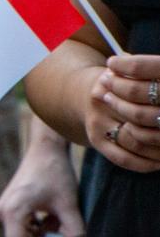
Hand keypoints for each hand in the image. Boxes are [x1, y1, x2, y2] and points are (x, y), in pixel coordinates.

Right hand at [0, 132, 83, 236]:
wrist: (45, 149)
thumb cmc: (56, 174)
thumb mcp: (69, 206)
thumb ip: (73, 234)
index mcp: (12, 212)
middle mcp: (3, 212)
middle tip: (59, 229)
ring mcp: (4, 208)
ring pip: (23, 236)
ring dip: (42, 234)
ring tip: (57, 219)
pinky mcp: (9, 205)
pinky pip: (22, 227)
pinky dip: (38, 226)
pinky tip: (50, 214)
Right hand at [85, 52, 159, 171]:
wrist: (83, 93)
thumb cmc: (121, 81)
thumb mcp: (131, 72)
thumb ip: (148, 77)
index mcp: (113, 80)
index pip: (146, 97)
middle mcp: (102, 99)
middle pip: (142, 119)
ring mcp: (97, 121)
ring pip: (135, 142)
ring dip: (159, 152)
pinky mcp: (96, 139)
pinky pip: (123, 158)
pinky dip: (144, 164)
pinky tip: (158, 163)